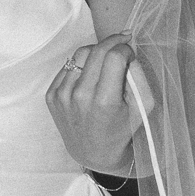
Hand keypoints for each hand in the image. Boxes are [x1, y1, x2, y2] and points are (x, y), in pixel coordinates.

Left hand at [45, 35, 153, 174]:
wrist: (93, 152)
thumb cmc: (121, 129)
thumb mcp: (143, 107)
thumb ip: (139, 76)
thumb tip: (127, 50)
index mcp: (104, 100)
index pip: (114, 56)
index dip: (125, 48)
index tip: (130, 52)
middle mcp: (80, 96)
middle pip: (96, 50)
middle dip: (112, 42)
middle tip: (122, 43)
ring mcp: (62, 95)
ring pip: (80, 54)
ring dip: (96, 52)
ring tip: (105, 61)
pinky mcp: (51, 95)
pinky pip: (68, 66)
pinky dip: (81, 66)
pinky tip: (90, 76)